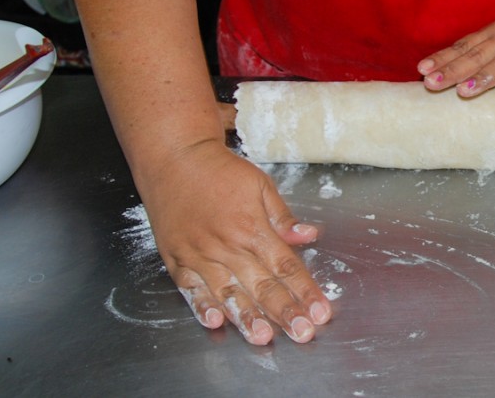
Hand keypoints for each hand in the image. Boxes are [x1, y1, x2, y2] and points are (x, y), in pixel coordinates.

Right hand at [141, 140, 332, 344]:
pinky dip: (202, 306)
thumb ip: (282, 216)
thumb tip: (309, 236)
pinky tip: (216, 322)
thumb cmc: (218, 170)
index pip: (285, 266)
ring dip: (247, 317)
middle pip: (261, 285)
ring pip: (227, 292)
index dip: (305, 290)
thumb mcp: (259, 184)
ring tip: (263, 337)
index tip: (321, 312)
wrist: (173, 158)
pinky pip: (190, 289)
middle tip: (303, 333)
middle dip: (285, 311)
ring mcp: (200, 254)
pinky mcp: (177, 259)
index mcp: (252, 226)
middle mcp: (227, 244)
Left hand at [416, 10, 494, 96]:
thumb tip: (443, 70)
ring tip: (467, 89)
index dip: (443, 59)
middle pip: (476, 56)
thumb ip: (476, 54)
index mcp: (492, 35)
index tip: (422, 71)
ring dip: (485, 76)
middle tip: (433, 84)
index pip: (463, 47)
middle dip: (453, 71)